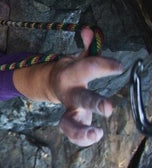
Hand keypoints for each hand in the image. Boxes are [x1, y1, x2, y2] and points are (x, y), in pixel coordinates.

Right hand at [52, 27, 123, 145]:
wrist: (48, 83)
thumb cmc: (72, 70)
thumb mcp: (78, 56)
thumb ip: (87, 46)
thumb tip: (90, 29)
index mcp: (71, 74)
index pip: (88, 67)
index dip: (104, 66)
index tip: (119, 67)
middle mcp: (69, 93)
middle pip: (81, 98)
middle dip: (94, 102)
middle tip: (109, 108)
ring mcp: (70, 109)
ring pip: (69, 123)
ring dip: (80, 130)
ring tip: (96, 133)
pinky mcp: (72, 121)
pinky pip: (73, 134)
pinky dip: (81, 138)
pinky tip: (95, 136)